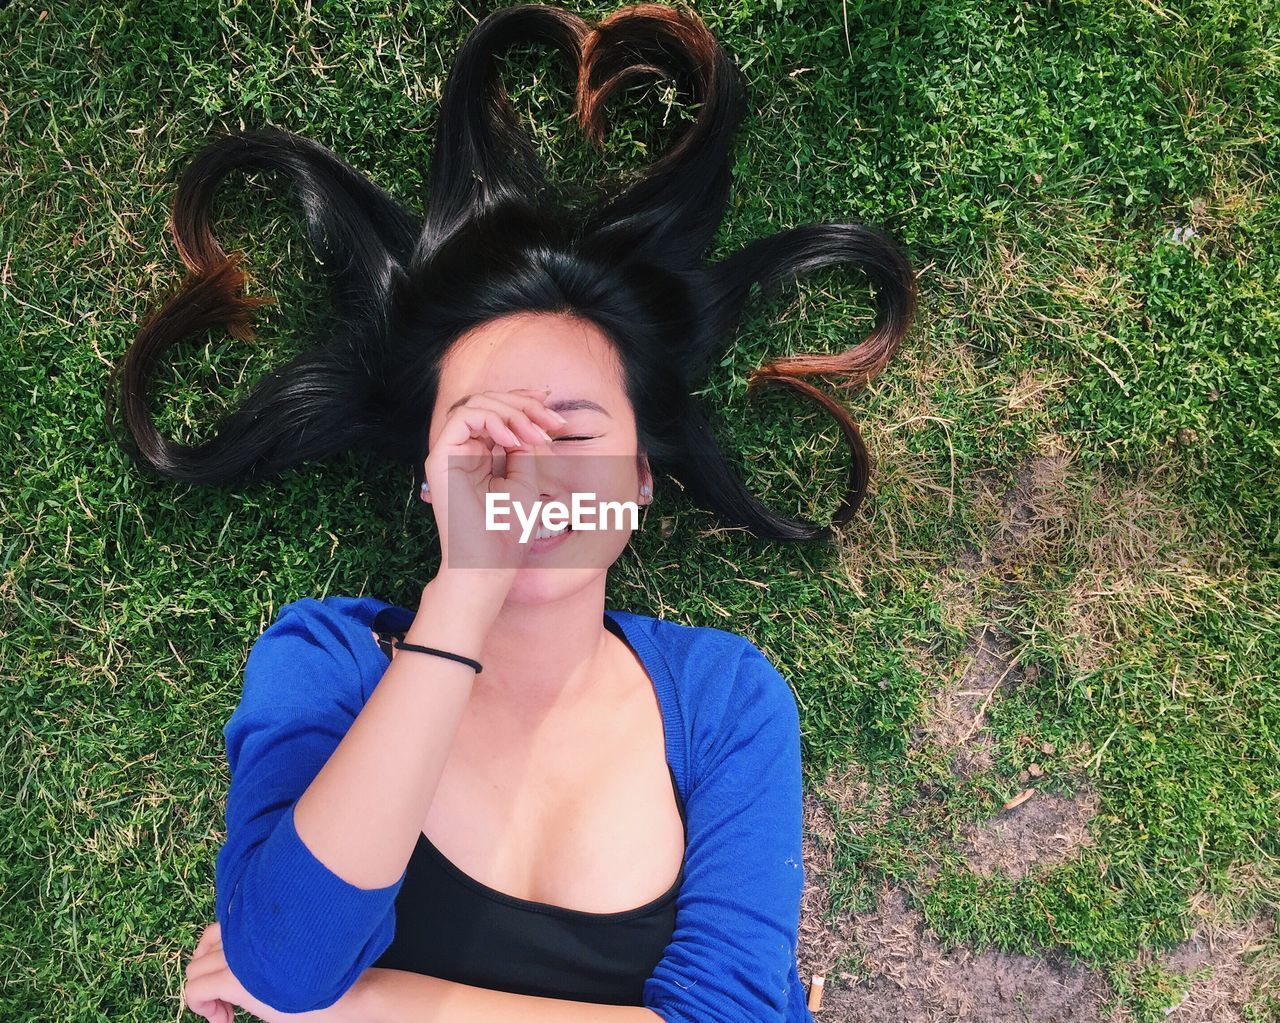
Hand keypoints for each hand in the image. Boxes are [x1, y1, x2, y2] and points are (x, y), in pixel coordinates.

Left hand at [183, 921, 370, 1022]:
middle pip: (200, 954)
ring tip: (228, 1010)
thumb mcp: (288, 957)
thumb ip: (264, 948)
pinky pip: (195, 991)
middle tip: (230, 1002)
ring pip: (194, 971)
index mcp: (259, 925)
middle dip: (207, 979)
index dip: (215, 959)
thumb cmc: (323, 977)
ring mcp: (238, 956)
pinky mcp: (233, 981)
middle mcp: (245, 935)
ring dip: (205, 993)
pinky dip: (201, 1007)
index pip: (214, 933)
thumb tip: (237, 962)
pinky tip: (225, 1019)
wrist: (343, 993)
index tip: (233, 983)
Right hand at [421, 387, 567, 587]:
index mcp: (481, 454)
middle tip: (551, 424)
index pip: (498, 412)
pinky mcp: (440, 458)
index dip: (525, 401)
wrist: (490, 562)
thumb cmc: (508, 530)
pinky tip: (512, 439)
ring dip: (512, 412)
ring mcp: (450, 453)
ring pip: (476, 404)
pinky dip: (492, 420)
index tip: (554, 411)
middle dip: (525, 405)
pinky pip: (463, 417)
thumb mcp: (526, 478)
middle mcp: (463, 450)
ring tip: (534, 435)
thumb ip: (524, 446)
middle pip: (488, 402)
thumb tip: (530, 418)